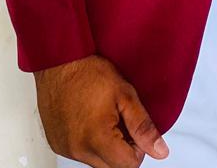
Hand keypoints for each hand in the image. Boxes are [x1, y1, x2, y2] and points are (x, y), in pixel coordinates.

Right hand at [35, 54, 168, 166]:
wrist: (58, 59)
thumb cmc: (88, 71)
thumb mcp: (125, 94)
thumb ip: (143, 126)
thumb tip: (159, 151)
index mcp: (97, 139)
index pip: (129, 165)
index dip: (138, 148)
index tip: (133, 128)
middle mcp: (78, 150)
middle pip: (112, 167)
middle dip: (121, 149)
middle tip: (118, 119)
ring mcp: (65, 148)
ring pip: (96, 161)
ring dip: (104, 146)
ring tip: (102, 116)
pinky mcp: (56, 144)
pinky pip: (79, 154)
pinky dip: (88, 143)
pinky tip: (88, 119)